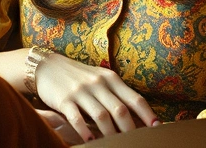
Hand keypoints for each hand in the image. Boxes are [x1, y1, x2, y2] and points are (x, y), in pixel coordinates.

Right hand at [34, 53, 159, 142]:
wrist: (47, 66)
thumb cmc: (78, 76)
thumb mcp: (100, 79)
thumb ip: (116, 94)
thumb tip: (137, 117)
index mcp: (111, 78)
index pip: (135, 99)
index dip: (148, 115)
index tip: (157, 128)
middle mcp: (98, 84)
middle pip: (120, 110)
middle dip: (131, 130)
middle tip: (137, 142)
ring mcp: (81, 91)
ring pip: (102, 116)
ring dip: (111, 134)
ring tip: (115, 145)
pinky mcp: (64, 99)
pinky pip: (77, 118)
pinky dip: (85, 132)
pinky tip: (90, 141)